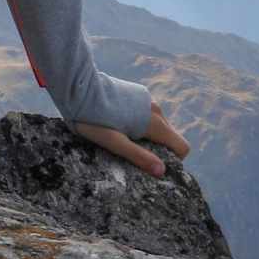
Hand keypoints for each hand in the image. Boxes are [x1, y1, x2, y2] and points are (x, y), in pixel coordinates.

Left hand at [72, 100, 190, 176]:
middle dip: (157, 147)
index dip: (173, 159)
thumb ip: (138, 156)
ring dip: (146, 134)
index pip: (182, 146)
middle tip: (131, 152)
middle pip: (169, 136)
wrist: (77, 87)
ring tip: (120, 136)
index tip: (152, 163)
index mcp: (154, 122)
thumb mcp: (113, 141)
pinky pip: (147, 112)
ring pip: (157, 124)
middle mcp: (156, 109)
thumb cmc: (92, 118)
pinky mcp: (137, 92)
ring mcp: (147, 99)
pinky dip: (139, 121)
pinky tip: (117, 122)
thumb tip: (162, 171)